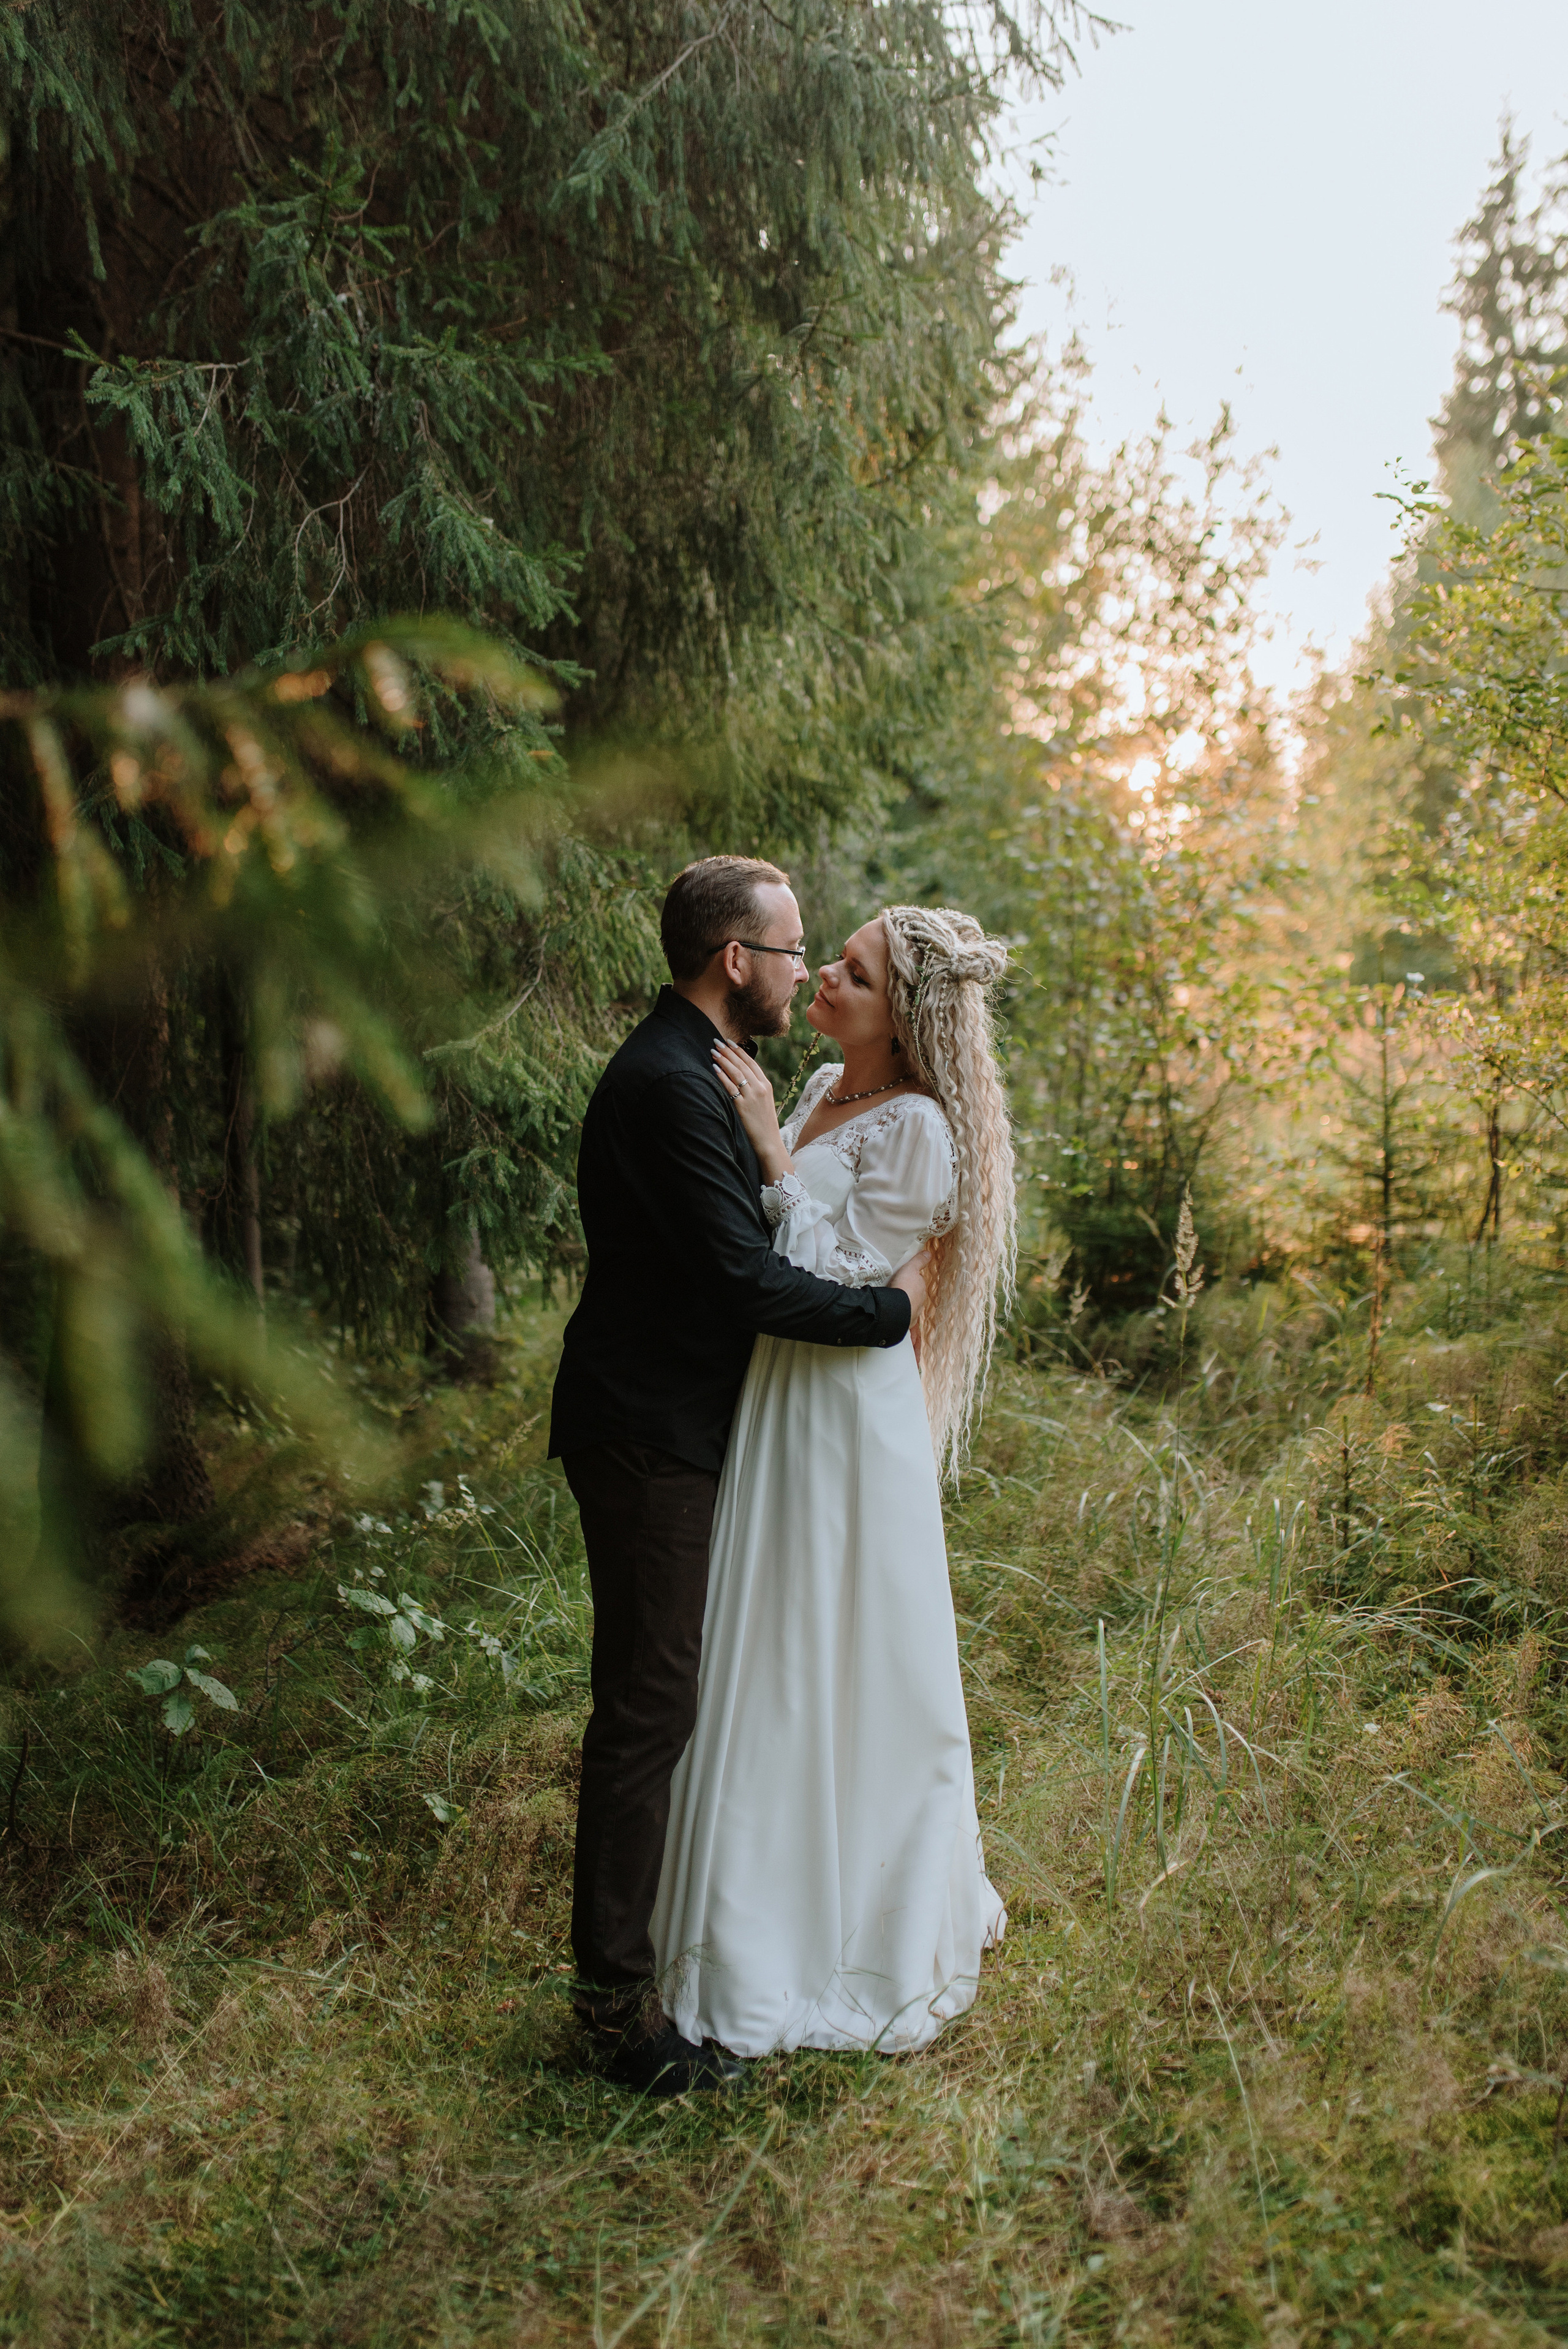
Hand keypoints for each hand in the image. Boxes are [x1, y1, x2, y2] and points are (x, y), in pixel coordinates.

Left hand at [712, 1039, 787, 1176]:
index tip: (730, 1042)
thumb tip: (742, 1076)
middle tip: (717, 1042)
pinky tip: (714, 1068)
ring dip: (724, 1060)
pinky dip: (722, 1076)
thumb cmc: (764, 1122)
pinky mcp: (743, 1107)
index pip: (751, 1063)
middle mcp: (760, 1088)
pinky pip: (731, 1088)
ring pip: (736, 1073)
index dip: (739, 1051)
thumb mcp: (764, 1101)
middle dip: (728, 1052)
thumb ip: (755, 1087)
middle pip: (742, 1065)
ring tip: (713, 1051)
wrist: (768, 1141)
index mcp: (766, 1085)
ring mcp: (752, 1097)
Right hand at [890, 1247, 929, 1324]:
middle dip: (908, 1293)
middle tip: (897, 1289)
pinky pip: (905, 1317)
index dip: (911, 1280)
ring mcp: (914, 1312)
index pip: (918, 1283)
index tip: (903, 1279)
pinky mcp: (907, 1322)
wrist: (897, 1308)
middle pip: (915, 1295)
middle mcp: (920, 1301)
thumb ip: (919, 1261)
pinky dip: (901, 1315)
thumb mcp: (910, 1268)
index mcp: (921, 1288)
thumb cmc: (904, 1287)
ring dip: (905, 1304)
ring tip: (894, 1302)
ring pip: (910, 1306)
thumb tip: (929, 1253)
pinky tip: (895, 1313)